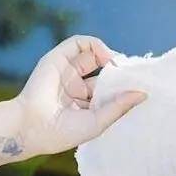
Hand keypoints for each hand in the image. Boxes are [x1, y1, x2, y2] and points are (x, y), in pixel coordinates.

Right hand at [14, 33, 147, 157]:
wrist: (32, 126)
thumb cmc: (62, 132)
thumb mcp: (98, 121)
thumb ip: (119, 106)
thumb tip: (143, 94)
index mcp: (85, 106)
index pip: (109, 90)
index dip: (124, 86)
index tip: (141, 85)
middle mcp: (77, 88)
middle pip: (104, 72)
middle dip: (120, 71)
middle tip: (135, 73)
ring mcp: (67, 72)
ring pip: (94, 55)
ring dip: (110, 56)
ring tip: (121, 65)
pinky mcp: (58, 58)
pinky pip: (79, 43)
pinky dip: (96, 45)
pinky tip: (107, 56)